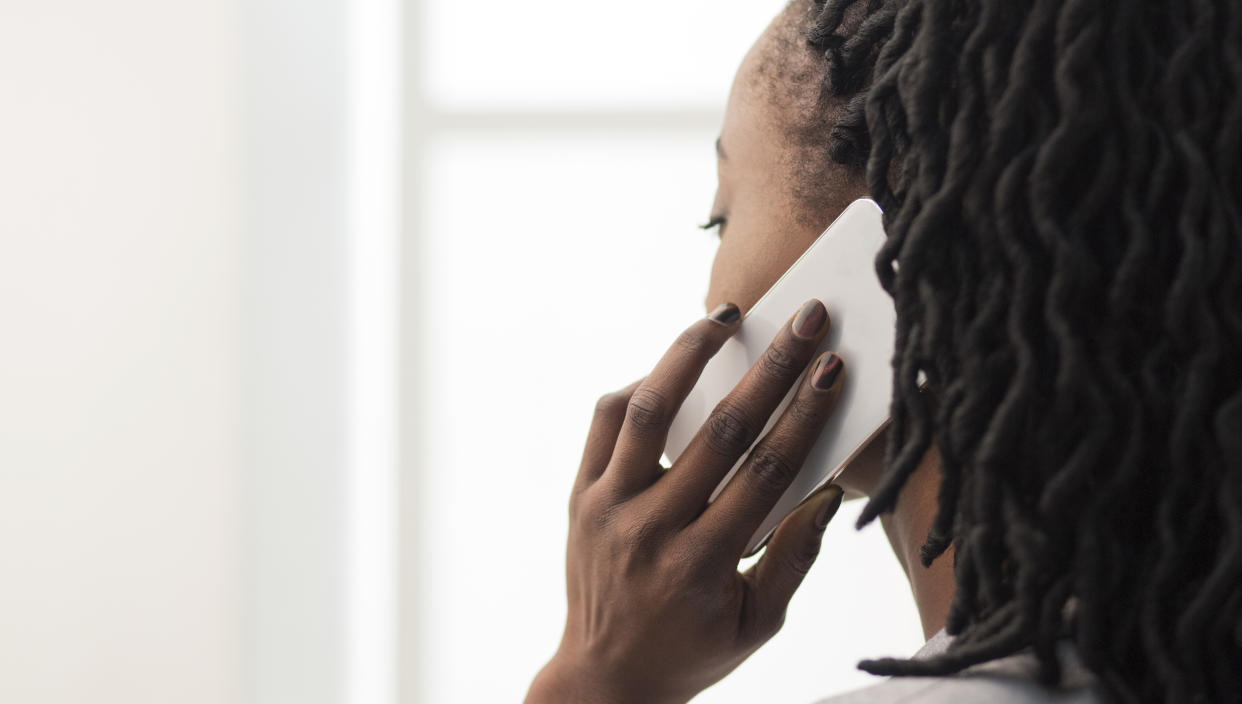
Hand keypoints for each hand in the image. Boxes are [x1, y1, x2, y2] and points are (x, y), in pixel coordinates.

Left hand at [526, 300, 846, 703]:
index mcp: (704, 564)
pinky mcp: (579, 496)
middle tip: (804, 321)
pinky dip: (638, 389)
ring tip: (723, 318)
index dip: (804, 414)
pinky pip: (605, 423)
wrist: (604, 679)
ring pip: (649, 411)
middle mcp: (652, 529)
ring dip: (688, 355)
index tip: (831, 366)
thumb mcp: (757, 625)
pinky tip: (669, 371)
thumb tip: (827, 491)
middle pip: (721, 430)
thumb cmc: (691, 650)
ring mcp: (608, 508)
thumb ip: (794, 559)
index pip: (765, 472)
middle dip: (771, 369)